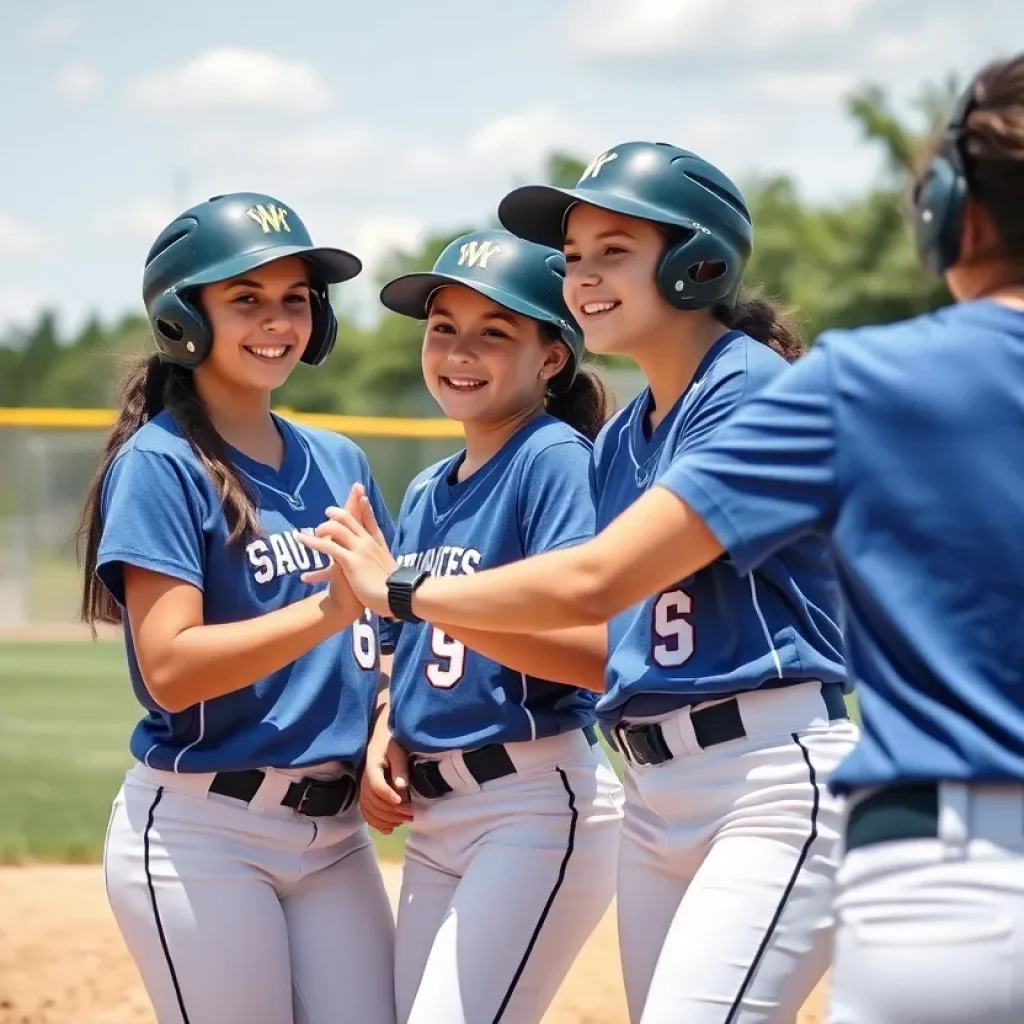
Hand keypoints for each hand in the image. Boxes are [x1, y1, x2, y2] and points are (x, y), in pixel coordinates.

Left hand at [297, 487, 396, 616]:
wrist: (396, 595)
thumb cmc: (394, 588)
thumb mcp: (390, 569)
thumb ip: (383, 564)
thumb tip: (386, 567)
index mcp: (378, 544)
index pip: (371, 521)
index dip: (365, 509)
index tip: (361, 497)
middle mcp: (368, 542)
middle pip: (351, 519)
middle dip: (338, 513)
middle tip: (328, 512)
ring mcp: (359, 549)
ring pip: (337, 528)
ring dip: (323, 527)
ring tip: (312, 532)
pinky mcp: (349, 560)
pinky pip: (328, 546)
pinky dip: (314, 542)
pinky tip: (304, 540)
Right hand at [359, 714, 413, 834]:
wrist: (384, 734)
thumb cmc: (393, 739)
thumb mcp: (399, 750)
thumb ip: (400, 768)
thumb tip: (401, 787)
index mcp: (371, 765)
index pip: (376, 786)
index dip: (388, 796)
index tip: (402, 802)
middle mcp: (364, 778)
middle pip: (372, 801)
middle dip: (391, 812)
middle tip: (411, 814)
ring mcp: (364, 787)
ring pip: (369, 810)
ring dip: (385, 820)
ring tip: (403, 821)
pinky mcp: (367, 793)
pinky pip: (367, 811)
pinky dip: (376, 823)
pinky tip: (389, 829)